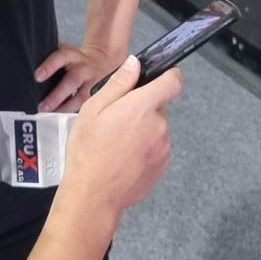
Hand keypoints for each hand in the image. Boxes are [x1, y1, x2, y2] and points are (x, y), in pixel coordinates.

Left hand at [34, 42, 120, 112]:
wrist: (102, 60)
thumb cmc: (74, 59)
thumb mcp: (64, 52)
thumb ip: (48, 57)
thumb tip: (26, 67)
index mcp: (72, 55)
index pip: (60, 57)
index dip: (49, 66)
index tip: (37, 77)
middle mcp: (84, 67)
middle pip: (72, 81)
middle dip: (56, 96)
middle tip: (42, 107)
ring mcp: (93, 81)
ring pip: (82, 97)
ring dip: (66, 108)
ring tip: (52, 116)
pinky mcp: (99, 94)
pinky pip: (87, 106)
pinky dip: (76, 113)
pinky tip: (64, 118)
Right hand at [60, 55, 182, 216]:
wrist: (93, 194)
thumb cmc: (88, 150)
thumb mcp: (93, 109)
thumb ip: (118, 84)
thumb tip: (135, 64)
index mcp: (142, 108)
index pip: (172, 82)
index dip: (167, 75)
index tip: (156, 76)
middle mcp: (159, 126)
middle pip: (157, 106)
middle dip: (140, 106)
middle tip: (114, 117)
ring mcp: (163, 148)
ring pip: (154, 127)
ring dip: (141, 128)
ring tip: (114, 140)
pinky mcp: (161, 165)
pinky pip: (154, 146)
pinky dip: (142, 147)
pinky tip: (121, 155)